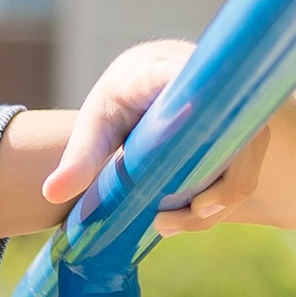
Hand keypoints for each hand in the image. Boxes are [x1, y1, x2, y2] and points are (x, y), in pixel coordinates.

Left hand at [42, 37, 269, 235]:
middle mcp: (210, 83)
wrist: (151, 89)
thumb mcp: (95, 126)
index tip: (185, 121)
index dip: (193, 99)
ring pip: (244, 162)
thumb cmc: (118, 104)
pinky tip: (184, 216)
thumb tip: (51, 194)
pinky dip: (219, 202)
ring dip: (213, 205)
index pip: (184, 77)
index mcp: (162, 70)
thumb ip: (77, 159)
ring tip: (164, 226)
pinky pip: (244, 173)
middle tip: (164, 222)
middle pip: (229, 135)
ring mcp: (233, 109)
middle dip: (210, 188)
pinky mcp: (244, 133)